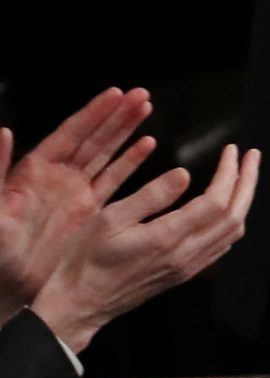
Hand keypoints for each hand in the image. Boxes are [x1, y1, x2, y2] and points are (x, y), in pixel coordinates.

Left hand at [0, 88, 157, 309]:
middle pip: (93, 137)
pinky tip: (148, 145)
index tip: (117, 93)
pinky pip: (113, 180)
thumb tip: (2, 132)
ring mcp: (75, 192)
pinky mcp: (88, 210)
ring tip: (147, 109)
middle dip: (117, 114)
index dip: (94, 113)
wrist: (8, 284)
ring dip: (127, 131)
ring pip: (106, 153)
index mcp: (35, 170)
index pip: (71, 133)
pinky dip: (130, 161)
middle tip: (142, 94)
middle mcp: (58, 175)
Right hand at [30, 144, 258, 355]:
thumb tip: (185, 174)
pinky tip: (226, 209)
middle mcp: (186, 254)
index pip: (216, 201)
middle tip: (252, 156)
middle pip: (234, 215)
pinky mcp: (185, 274)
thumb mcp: (109, 219)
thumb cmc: (86, 258)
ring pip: (232, 232)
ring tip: (243, 176)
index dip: (229, 173)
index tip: (231, 150)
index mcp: (168, 237)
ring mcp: (188, 267)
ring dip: (243, 201)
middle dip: (247, 182)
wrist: (80, 303)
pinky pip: (221, 246)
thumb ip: (150, 196)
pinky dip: (232, 222)